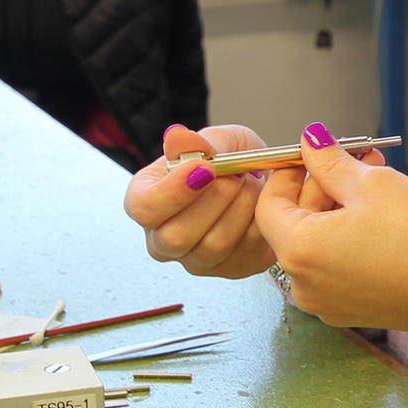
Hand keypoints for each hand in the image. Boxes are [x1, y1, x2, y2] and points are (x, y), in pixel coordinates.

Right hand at [124, 123, 391, 280]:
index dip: (173, 191)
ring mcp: (195, 260)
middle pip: (176, 236)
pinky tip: (262, 206)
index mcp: (147, 201)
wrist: (262, 179)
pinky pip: (244, 255)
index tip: (206, 168)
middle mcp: (163, 239)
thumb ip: (198, 143)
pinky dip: (259, 226)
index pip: (144, 207)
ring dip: (240, 210)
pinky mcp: (229, 270)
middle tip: (237, 174)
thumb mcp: (217, 141)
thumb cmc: (230, 160)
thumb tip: (176, 137)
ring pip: (213, 246)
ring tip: (252, 184)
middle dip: (215, 200)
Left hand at [253, 124, 407, 366]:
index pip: (269, 204)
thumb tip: (309, 139)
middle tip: (357, 160)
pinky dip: (346, 241)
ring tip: (375, 184)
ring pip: (316, 245)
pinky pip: (334, 268)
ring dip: (336, 211)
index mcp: (298, 250)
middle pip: (294, 224)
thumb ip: (330, 161)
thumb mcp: (372, 183)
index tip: (314, 155)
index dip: (288, 173)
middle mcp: (302, 284)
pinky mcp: (349, 312)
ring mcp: (324, 303)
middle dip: (321, 187)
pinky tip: (378, 221)